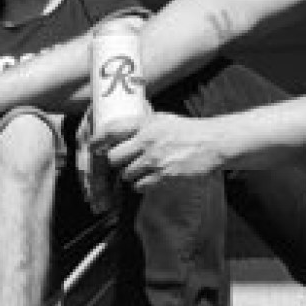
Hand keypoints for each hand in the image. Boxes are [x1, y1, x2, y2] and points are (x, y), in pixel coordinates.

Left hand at [104, 111, 231, 186]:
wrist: (213, 143)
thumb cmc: (187, 131)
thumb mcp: (162, 119)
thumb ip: (141, 125)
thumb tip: (118, 128)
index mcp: (146, 124)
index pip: (112, 130)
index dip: (97, 139)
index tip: (92, 145)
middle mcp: (147, 141)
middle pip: (114, 157)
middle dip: (115, 162)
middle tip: (122, 161)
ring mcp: (155, 160)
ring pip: (126, 174)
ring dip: (129, 174)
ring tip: (141, 168)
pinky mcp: (164, 176)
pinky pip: (140, 186)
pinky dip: (140, 185)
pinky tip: (149, 178)